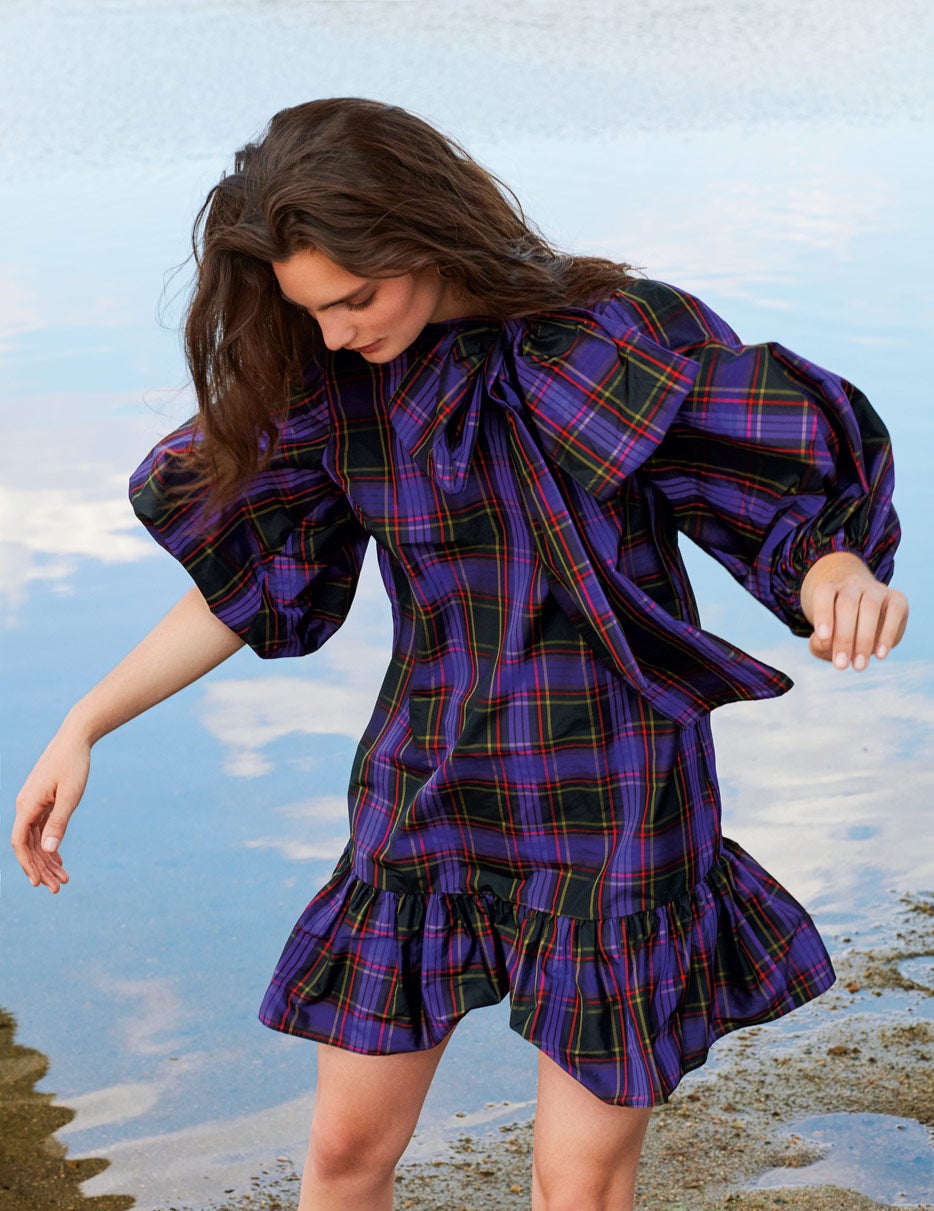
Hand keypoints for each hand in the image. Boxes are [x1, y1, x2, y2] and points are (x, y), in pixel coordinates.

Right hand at [12, 724, 90, 892]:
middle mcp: (25, 806)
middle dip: (41, 868)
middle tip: (58, 888)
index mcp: (27, 805)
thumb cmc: (73, 764)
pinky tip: (60, 860)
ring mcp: (33, 804)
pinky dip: (50, 845)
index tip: (38, 883)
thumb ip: (59, 822)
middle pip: (28, 845)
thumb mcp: (70, 795)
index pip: (19, 842)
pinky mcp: (43, 801)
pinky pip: (42, 829)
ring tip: (63, 879)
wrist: (75, 739)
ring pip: (36, 839)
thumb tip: (49, 850)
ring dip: (47, 860)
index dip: (27, 864)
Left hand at [800, 551, 907, 669]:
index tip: (823, 639)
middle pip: (847, 603)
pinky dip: (887, 634)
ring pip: (870, 607)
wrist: (869, 620)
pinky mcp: (898, 598)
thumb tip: (824, 643)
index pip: (824, 594)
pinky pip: (894, 612)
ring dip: (864, 639)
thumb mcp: (825, 640)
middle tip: (841, 665)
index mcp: (831, 590)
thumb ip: (819, 643)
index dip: (822, 614)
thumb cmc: (839, 632)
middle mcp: (852, 585)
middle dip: (843, 637)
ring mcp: (876, 589)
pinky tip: (880, 655)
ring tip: (859, 665)